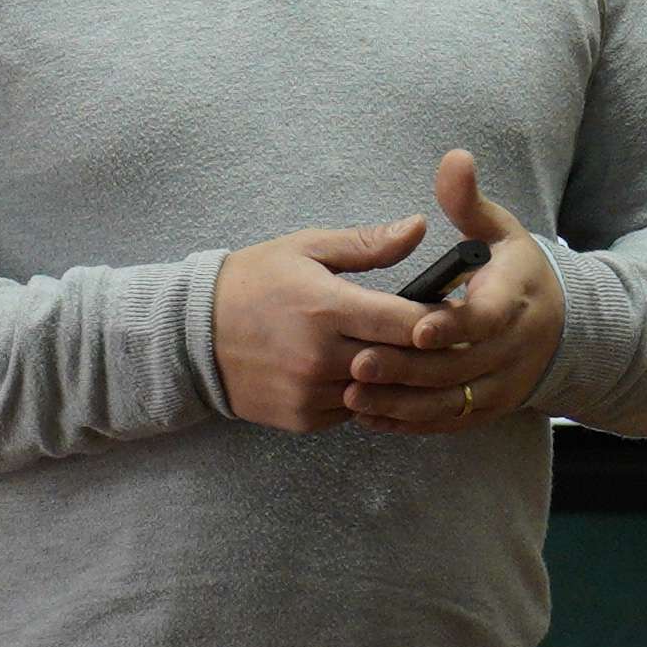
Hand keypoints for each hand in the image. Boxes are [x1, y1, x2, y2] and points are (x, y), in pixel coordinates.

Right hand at [214, 215, 437, 432]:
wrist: (191, 334)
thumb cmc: (253, 282)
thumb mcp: (307, 249)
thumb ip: (368, 244)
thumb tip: (419, 228)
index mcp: (329, 309)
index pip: (408, 324)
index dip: (440, 321)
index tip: (455, 313)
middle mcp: (323, 358)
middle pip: (403, 364)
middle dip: (426, 353)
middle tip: (445, 340)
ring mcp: (312, 393)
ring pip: (381, 393)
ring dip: (395, 377)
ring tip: (406, 357)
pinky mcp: (303, 418)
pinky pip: (353, 411)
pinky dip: (364, 394)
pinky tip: (364, 373)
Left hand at [344, 151, 563, 435]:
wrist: (560, 324)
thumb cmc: (515, 269)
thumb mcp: (500, 229)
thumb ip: (469, 201)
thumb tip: (454, 158)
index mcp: (515, 300)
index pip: (484, 319)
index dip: (451, 325)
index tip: (414, 327)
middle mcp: (513, 350)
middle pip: (457, 367)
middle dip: (407, 368)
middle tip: (357, 362)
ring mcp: (501, 386)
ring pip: (449, 402)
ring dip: (400, 402)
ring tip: (352, 393)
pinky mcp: (486, 409)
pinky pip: (446, 422)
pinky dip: (408, 422)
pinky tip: (368, 414)